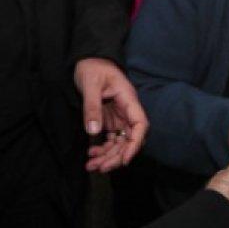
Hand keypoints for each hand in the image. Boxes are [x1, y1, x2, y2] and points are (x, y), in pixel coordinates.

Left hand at [75, 58, 148, 172]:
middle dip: (116, 156)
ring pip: (120, 142)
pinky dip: (103, 149)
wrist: (88, 60)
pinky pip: (111, 139)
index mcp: (128, 100)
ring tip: (91, 166)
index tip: (125, 160)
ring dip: (108, 156)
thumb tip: (93, 131)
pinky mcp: (110, 120)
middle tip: (99, 168)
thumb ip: (92, 107)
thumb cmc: (92, 67)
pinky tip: (91, 153)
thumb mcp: (90, 84)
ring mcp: (119, 117)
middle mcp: (126, 111)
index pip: (140, 124)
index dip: (135, 143)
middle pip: (129, 139)